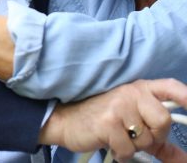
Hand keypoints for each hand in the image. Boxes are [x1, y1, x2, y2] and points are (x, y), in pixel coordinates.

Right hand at [39, 78, 186, 161]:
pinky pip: (129, 150)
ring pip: (147, 139)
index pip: (169, 86)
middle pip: (163, 119)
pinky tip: (110, 143)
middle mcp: (131, 92)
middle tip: (139, 138)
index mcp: (139, 88)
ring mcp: (119, 106)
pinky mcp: (108, 122)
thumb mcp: (130, 123)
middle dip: (156, 137)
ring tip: (119, 138)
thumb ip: (158, 140)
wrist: (67, 120)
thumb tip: (181, 159)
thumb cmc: (101, 119)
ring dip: (135, 147)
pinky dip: (121, 154)